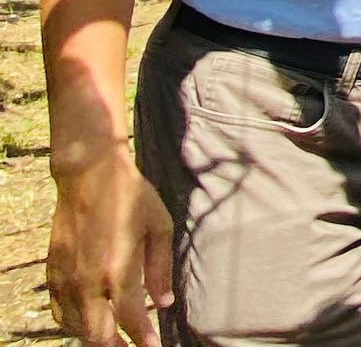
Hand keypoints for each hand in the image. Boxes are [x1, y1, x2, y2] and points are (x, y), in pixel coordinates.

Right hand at [47, 149, 173, 346]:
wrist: (88, 176)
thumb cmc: (130, 196)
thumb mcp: (159, 227)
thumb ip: (160, 268)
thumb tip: (164, 302)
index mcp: (118, 271)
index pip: (130, 320)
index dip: (142, 339)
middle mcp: (88, 282)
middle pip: (98, 336)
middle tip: (133, 346)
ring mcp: (66, 281)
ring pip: (76, 329)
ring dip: (95, 338)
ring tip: (114, 340)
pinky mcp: (52, 274)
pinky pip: (59, 313)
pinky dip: (73, 325)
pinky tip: (87, 323)